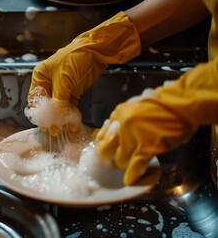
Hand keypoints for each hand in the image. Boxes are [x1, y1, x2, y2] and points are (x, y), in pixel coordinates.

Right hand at [27, 12, 140, 134]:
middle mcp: (48, 83)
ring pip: (57, 107)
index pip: (34, 98)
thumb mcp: (64, 78)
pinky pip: (68, 106)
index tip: (42, 124)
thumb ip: (58, 98)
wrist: (96, 51)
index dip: (38, 111)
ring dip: (60, 119)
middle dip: (49, 118)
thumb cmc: (74, 59)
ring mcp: (61, 88)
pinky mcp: (72, 92)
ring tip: (63, 131)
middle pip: (46, 104)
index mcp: (40, 77)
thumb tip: (55, 116)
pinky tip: (72, 125)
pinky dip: (70, 115)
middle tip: (53, 131)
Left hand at [96, 59, 217, 184]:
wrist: (182, 104)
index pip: (101, 136)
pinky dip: (132, 175)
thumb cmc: (163, 104)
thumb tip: (114, 131)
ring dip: (125, 165)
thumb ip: (124, 118)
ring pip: (120, 160)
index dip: (105, 146)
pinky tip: (130, 180)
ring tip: (132, 165)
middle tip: (119, 160)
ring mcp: (132, 137)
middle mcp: (120, 125)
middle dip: (112, 158)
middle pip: (107, 150)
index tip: (109, 150)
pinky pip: (134, 166)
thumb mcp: (136, 106)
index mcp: (118, 113)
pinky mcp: (145, 148)